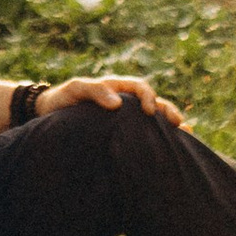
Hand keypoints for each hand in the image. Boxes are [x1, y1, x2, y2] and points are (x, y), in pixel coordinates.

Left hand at [34, 72, 191, 129]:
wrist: (50, 113)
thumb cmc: (62, 99)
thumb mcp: (76, 89)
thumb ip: (95, 91)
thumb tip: (117, 103)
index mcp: (117, 88)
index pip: (140, 88)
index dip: (148, 97)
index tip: (150, 112)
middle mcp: (124, 101)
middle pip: (153, 102)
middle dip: (168, 111)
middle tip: (179, 124)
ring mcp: (125, 117)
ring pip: (153, 118)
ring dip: (168, 124)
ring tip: (185, 135)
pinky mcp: (122, 132)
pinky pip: (143, 132)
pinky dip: (159, 137)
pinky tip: (173, 148)